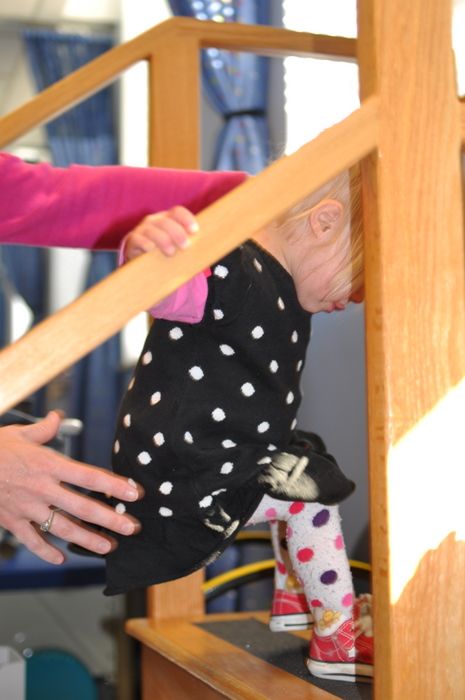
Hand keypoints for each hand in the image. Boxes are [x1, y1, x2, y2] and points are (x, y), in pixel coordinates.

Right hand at [0, 411, 143, 563]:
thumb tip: (58, 418)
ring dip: (87, 539)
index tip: (135, 493)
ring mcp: (27, 507)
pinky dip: (45, 552)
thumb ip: (44, 429)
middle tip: (132, 528)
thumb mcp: (21, 433)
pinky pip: (31, 540)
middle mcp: (42, 488)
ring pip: (62, 528)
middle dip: (111, 519)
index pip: (90, 477)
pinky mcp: (12, 521)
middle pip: (83, 507)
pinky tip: (60, 558)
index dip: (115, 485)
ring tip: (108, 547)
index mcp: (49, 464)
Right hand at [124, 206, 198, 260]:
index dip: (187, 219)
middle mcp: (155, 221)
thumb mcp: (176, 245)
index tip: (195, 231)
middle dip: (178, 233)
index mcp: (168, 219)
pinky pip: (138, 239)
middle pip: (166, 222)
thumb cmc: (164, 252)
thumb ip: (187, 242)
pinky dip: (146, 244)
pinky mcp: (132, 240)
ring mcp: (142, 229)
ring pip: (153, 230)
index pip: (177, 212)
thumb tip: (208, 248)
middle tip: (185, 246)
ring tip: (171, 252)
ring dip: (163, 240)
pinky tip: (151, 250)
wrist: (141, 260)